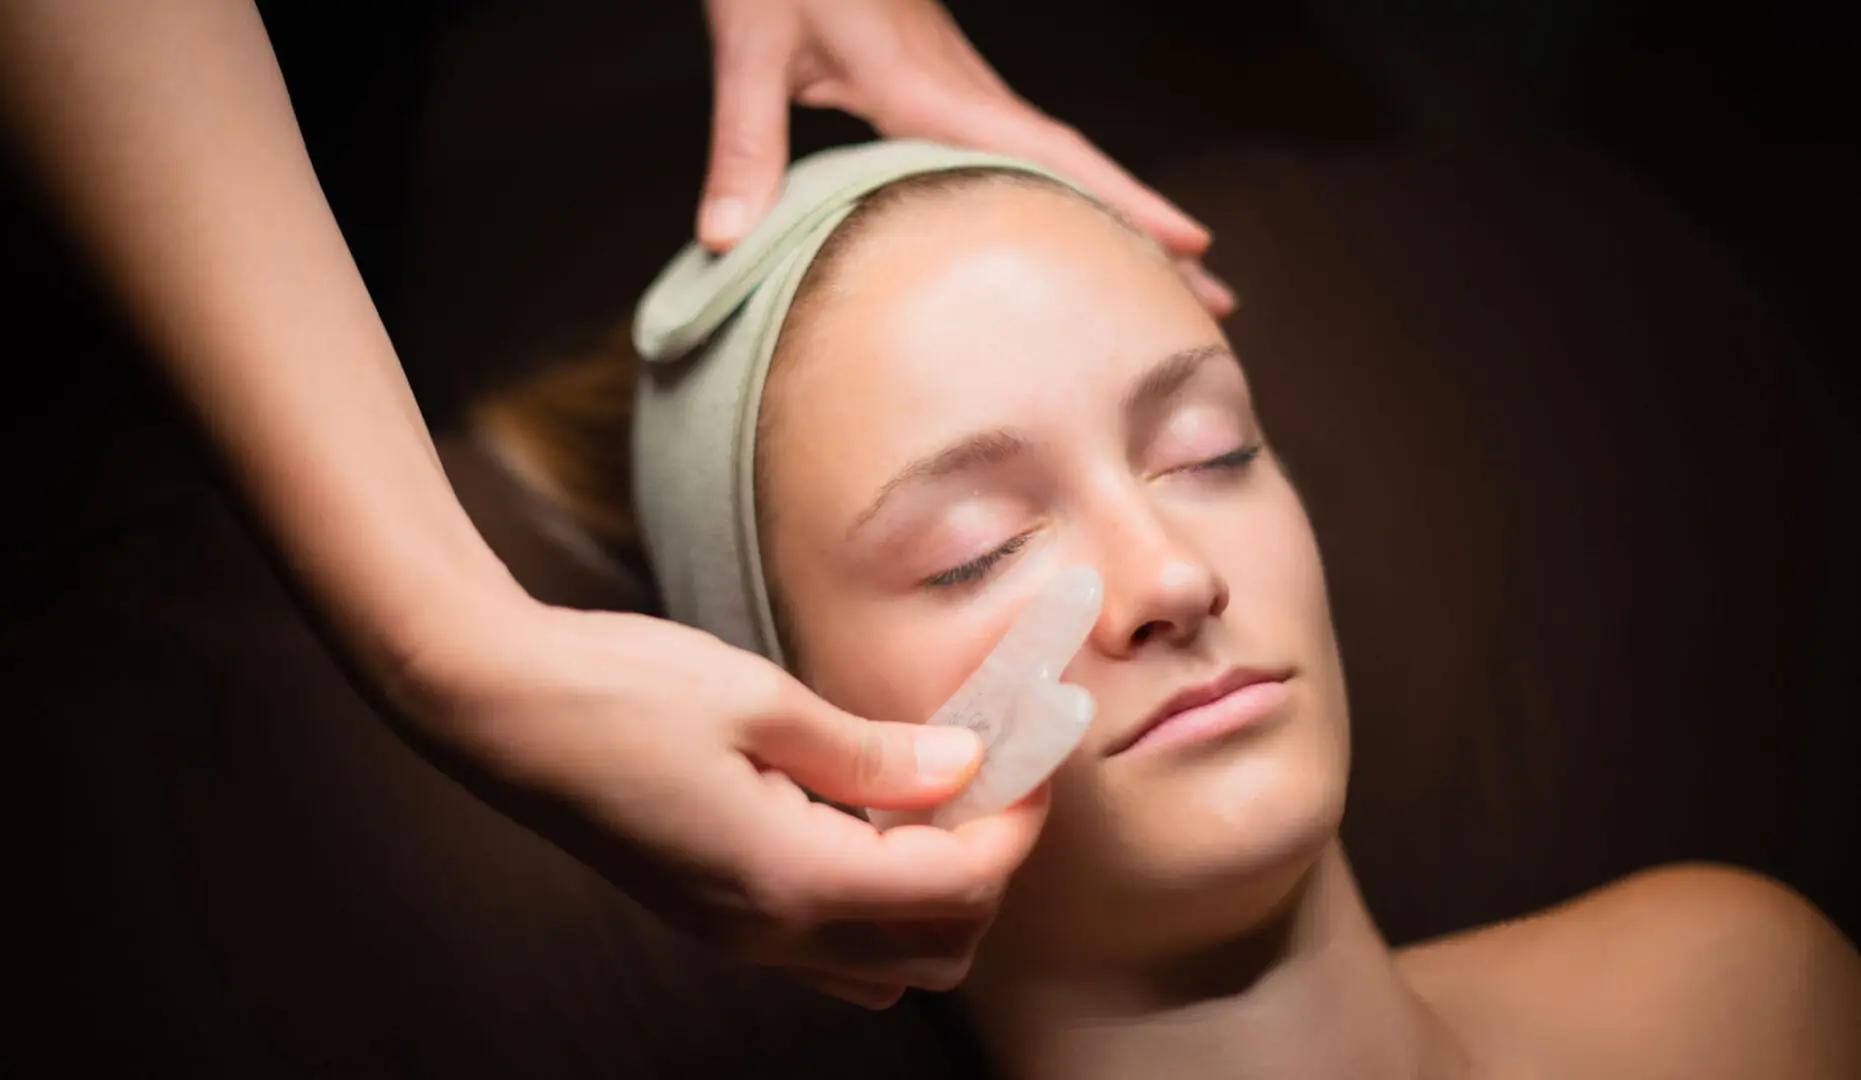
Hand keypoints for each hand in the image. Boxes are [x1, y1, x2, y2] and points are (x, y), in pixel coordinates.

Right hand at [392, 596, 1049, 1009]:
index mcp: (789, 880)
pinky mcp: (715, 914)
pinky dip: (876, 894)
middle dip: (987, 872)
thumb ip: (873, 752)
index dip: (1017, 824)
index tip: (1038, 754)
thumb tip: (965, 768)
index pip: (958, 885)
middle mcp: (767, 932)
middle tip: (993, 779)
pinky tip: (866, 811)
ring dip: (934, 893)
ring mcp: (736, 933)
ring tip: (933, 795)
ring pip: (885, 960)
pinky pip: (829, 941)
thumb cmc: (617, 690)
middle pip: (938, 951)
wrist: (494, 707)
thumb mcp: (760, 700)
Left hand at [698, 0, 1235, 315]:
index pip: (1051, 156)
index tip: (1198, 248)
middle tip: (1220, 302)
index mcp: (933, 90)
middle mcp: (967, 93)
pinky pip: (1030, 153)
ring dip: (1126, 220)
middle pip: (1084, 171)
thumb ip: (744, 143)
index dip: (1125, 205)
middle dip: (1155, 234)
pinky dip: (1075, 197)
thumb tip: (727, 238)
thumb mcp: (751, 45)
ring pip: (1066, 163)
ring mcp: (964, 90)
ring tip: (1179, 279)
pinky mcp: (946, 89)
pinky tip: (1079, 230)